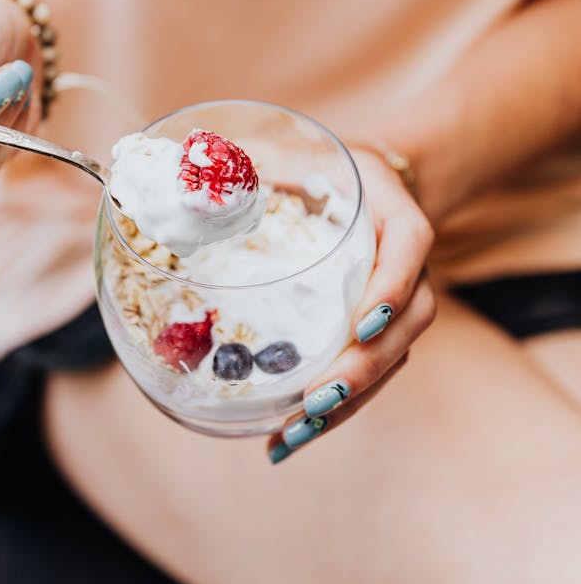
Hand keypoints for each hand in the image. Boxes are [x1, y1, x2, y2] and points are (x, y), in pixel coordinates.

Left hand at [268, 149, 435, 462]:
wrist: (360, 178)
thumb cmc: (312, 162)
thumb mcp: (281, 148)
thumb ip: (239, 160)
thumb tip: (172, 177)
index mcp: (390, 205)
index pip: (410, 243)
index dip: (393, 286)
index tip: (360, 324)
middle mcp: (407, 258)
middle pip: (409, 320)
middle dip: (365, 365)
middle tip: (316, 399)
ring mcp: (399, 299)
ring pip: (392, 358)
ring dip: (349, 402)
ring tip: (295, 434)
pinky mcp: (377, 329)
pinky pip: (369, 371)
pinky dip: (335, 408)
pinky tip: (288, 436)